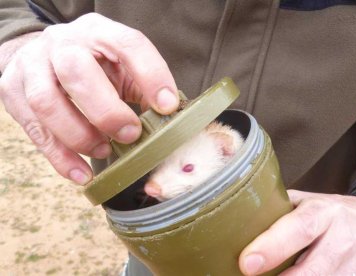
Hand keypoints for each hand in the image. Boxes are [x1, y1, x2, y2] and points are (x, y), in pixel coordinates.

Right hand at [0, 13, 178, 183]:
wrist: (46, 53)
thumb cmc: (95, 64)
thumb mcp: (122, 65)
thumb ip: (143, 86)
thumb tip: (169, 118)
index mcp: (99, 31)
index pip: (127, 44)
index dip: (151, 75)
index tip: (168, 106)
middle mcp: (62, 43)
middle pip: (76, 71)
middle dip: (106, 111)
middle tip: (129, 135)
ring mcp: (33, 66)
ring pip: (46, 101)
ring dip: (79, 135)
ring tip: (103, 151)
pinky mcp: (13, 92)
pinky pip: (34, 129)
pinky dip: (60, 157)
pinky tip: (81, 174)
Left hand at [239, 190, 355, 274]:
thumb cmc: (326, 212)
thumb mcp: (304, 202)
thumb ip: (277, 211)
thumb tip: (240, 220)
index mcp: (323, 212)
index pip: (298, 229)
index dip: (272, 247)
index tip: (247, 263)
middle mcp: (340, 240)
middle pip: (312, 269)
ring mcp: (352, 267)